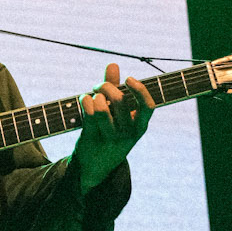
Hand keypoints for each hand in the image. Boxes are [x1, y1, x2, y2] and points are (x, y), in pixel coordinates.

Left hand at [70, 61, 153, 192]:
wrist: (95, 166)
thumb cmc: (110, 132)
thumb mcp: (118, 114)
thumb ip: (115, 88)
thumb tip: (113, 64)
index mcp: (140, 126)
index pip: (148, 107)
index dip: (140, 90)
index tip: (129, 79)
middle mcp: (128, 134)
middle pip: (119, 100)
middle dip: (106, 86)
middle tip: (98, 86)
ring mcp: (110, 139)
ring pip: (101, 107)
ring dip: (94, 94)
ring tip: (90, 95)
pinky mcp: (92, 139)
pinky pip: (88, 114)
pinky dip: (84, 100)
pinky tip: (83, 100)